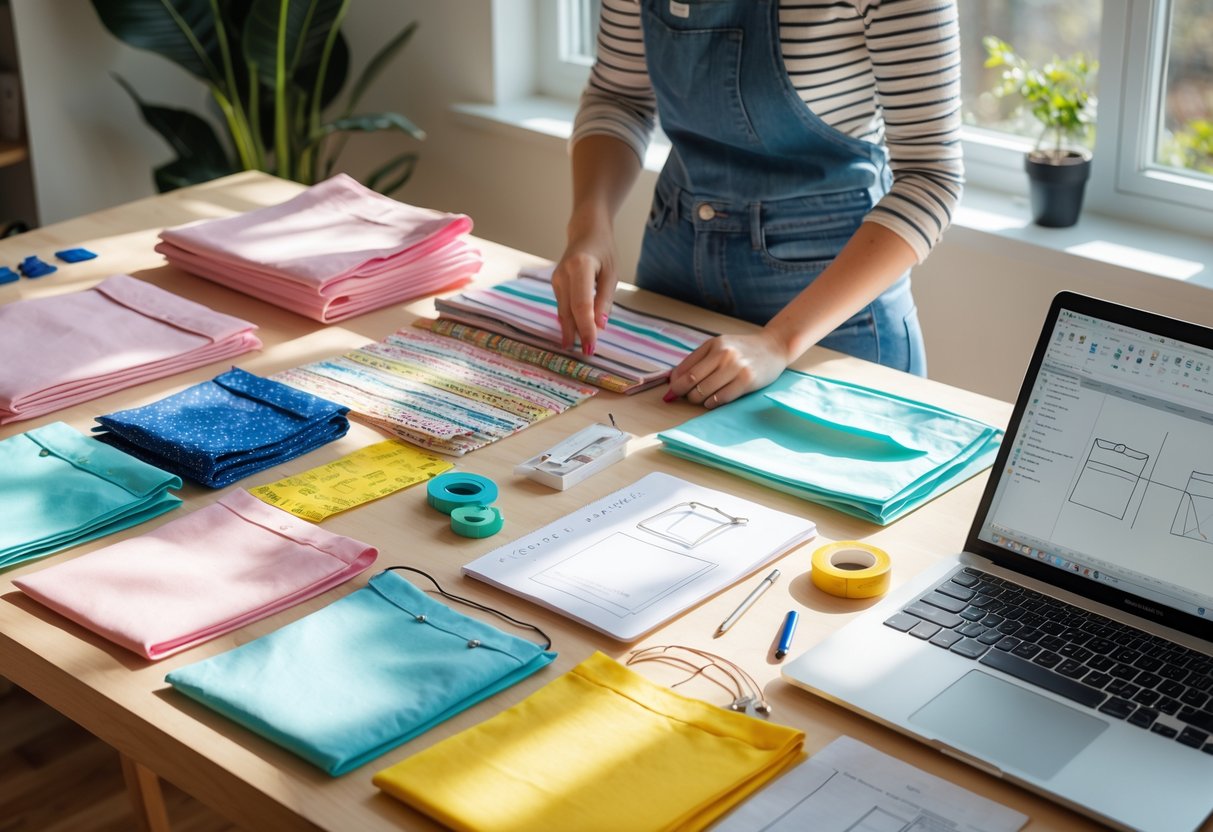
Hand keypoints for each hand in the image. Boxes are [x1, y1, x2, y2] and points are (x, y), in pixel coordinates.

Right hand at [550, 221, 617, 355]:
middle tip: (587, 353)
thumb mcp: (611, 273)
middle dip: (577, 333)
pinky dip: (569, 319)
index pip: (582, 305)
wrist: (586, 230)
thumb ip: (604, 299)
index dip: (586, 328)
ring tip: (578, 348)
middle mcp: (563, 273)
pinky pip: (563, 305)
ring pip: (563, 310)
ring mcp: (556, 278)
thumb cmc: (603, 250)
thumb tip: (600, 325)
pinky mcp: (555, 283)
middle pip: (569, 311)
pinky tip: (574, 332)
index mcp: (580, 267)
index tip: (591, 346)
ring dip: (572, 330)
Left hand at [665, 330, 790, 407]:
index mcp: (713, 344)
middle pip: (691, 381)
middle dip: (683, 393)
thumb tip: (674, 380)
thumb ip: (699, 360)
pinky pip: (721, 398)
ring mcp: (736, 367)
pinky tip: (711, 402)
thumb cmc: (743, 350)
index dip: (674, 384)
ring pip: (704, 392)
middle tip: (685, 397)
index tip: (672, 391)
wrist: (774, 347)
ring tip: (700, 399)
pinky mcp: (747, 381)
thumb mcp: (720, 346)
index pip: (684, 369)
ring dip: (697, 400)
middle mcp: (724, 354)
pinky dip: (712, 403)